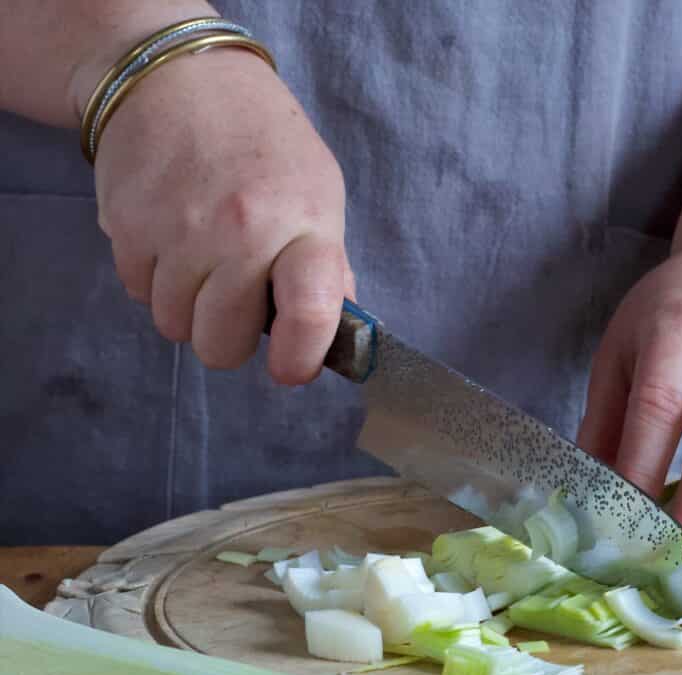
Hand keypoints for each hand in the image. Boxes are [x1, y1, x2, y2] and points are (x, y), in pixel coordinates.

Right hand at [92, 48, 352, 383]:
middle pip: (221, 344)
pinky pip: (138, 292)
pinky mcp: (125, 224)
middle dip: (228, 337)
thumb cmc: (265, 144)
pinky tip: (170, 237)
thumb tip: (332, 336)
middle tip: (235, 300)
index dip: (299, 359)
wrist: (179, 75)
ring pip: (174, 326)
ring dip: (187, 308)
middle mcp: (240, 232)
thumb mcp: (320, 193)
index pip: (310, 314)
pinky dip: (153, 279)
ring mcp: (178, 230)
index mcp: (303, 226)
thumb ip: (328, 267)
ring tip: (201, 258)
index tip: (288, 369)